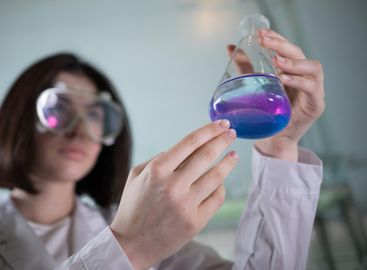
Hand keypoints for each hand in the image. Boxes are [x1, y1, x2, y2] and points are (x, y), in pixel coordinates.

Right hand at [110, 121, 238, 269]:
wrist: (132, 243)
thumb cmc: (134, 206)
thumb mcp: (137, 175)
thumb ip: (159, 159)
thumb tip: (184, 150)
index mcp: (157, 170)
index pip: (190, 142)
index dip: (209, 130)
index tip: (221, 123)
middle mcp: (173, 185)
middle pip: (207, 155)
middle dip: (223, 140)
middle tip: (231, 133)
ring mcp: (186, 204)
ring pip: (216, 176)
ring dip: (228, 162)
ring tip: (233, 155)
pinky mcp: (196, 221)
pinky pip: (216, 198)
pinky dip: (220, 186)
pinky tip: (221, 180)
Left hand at [228, 29, 324, 160]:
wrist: (273, 141)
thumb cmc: (266, 113)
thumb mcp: (254, 86)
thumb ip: (245, 67)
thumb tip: (230, 47)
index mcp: (293, 71)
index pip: (288, 48)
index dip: (277, 37)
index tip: (261, 32)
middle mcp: (306, 77)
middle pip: (300, 54)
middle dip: (282, 45)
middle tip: (265, 41)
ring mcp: (314, 91)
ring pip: (313, 68)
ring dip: (294, 62)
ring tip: (277, 61)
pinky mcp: (316, 105)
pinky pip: (313, 89)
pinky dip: (299, 81)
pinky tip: (284, 79)